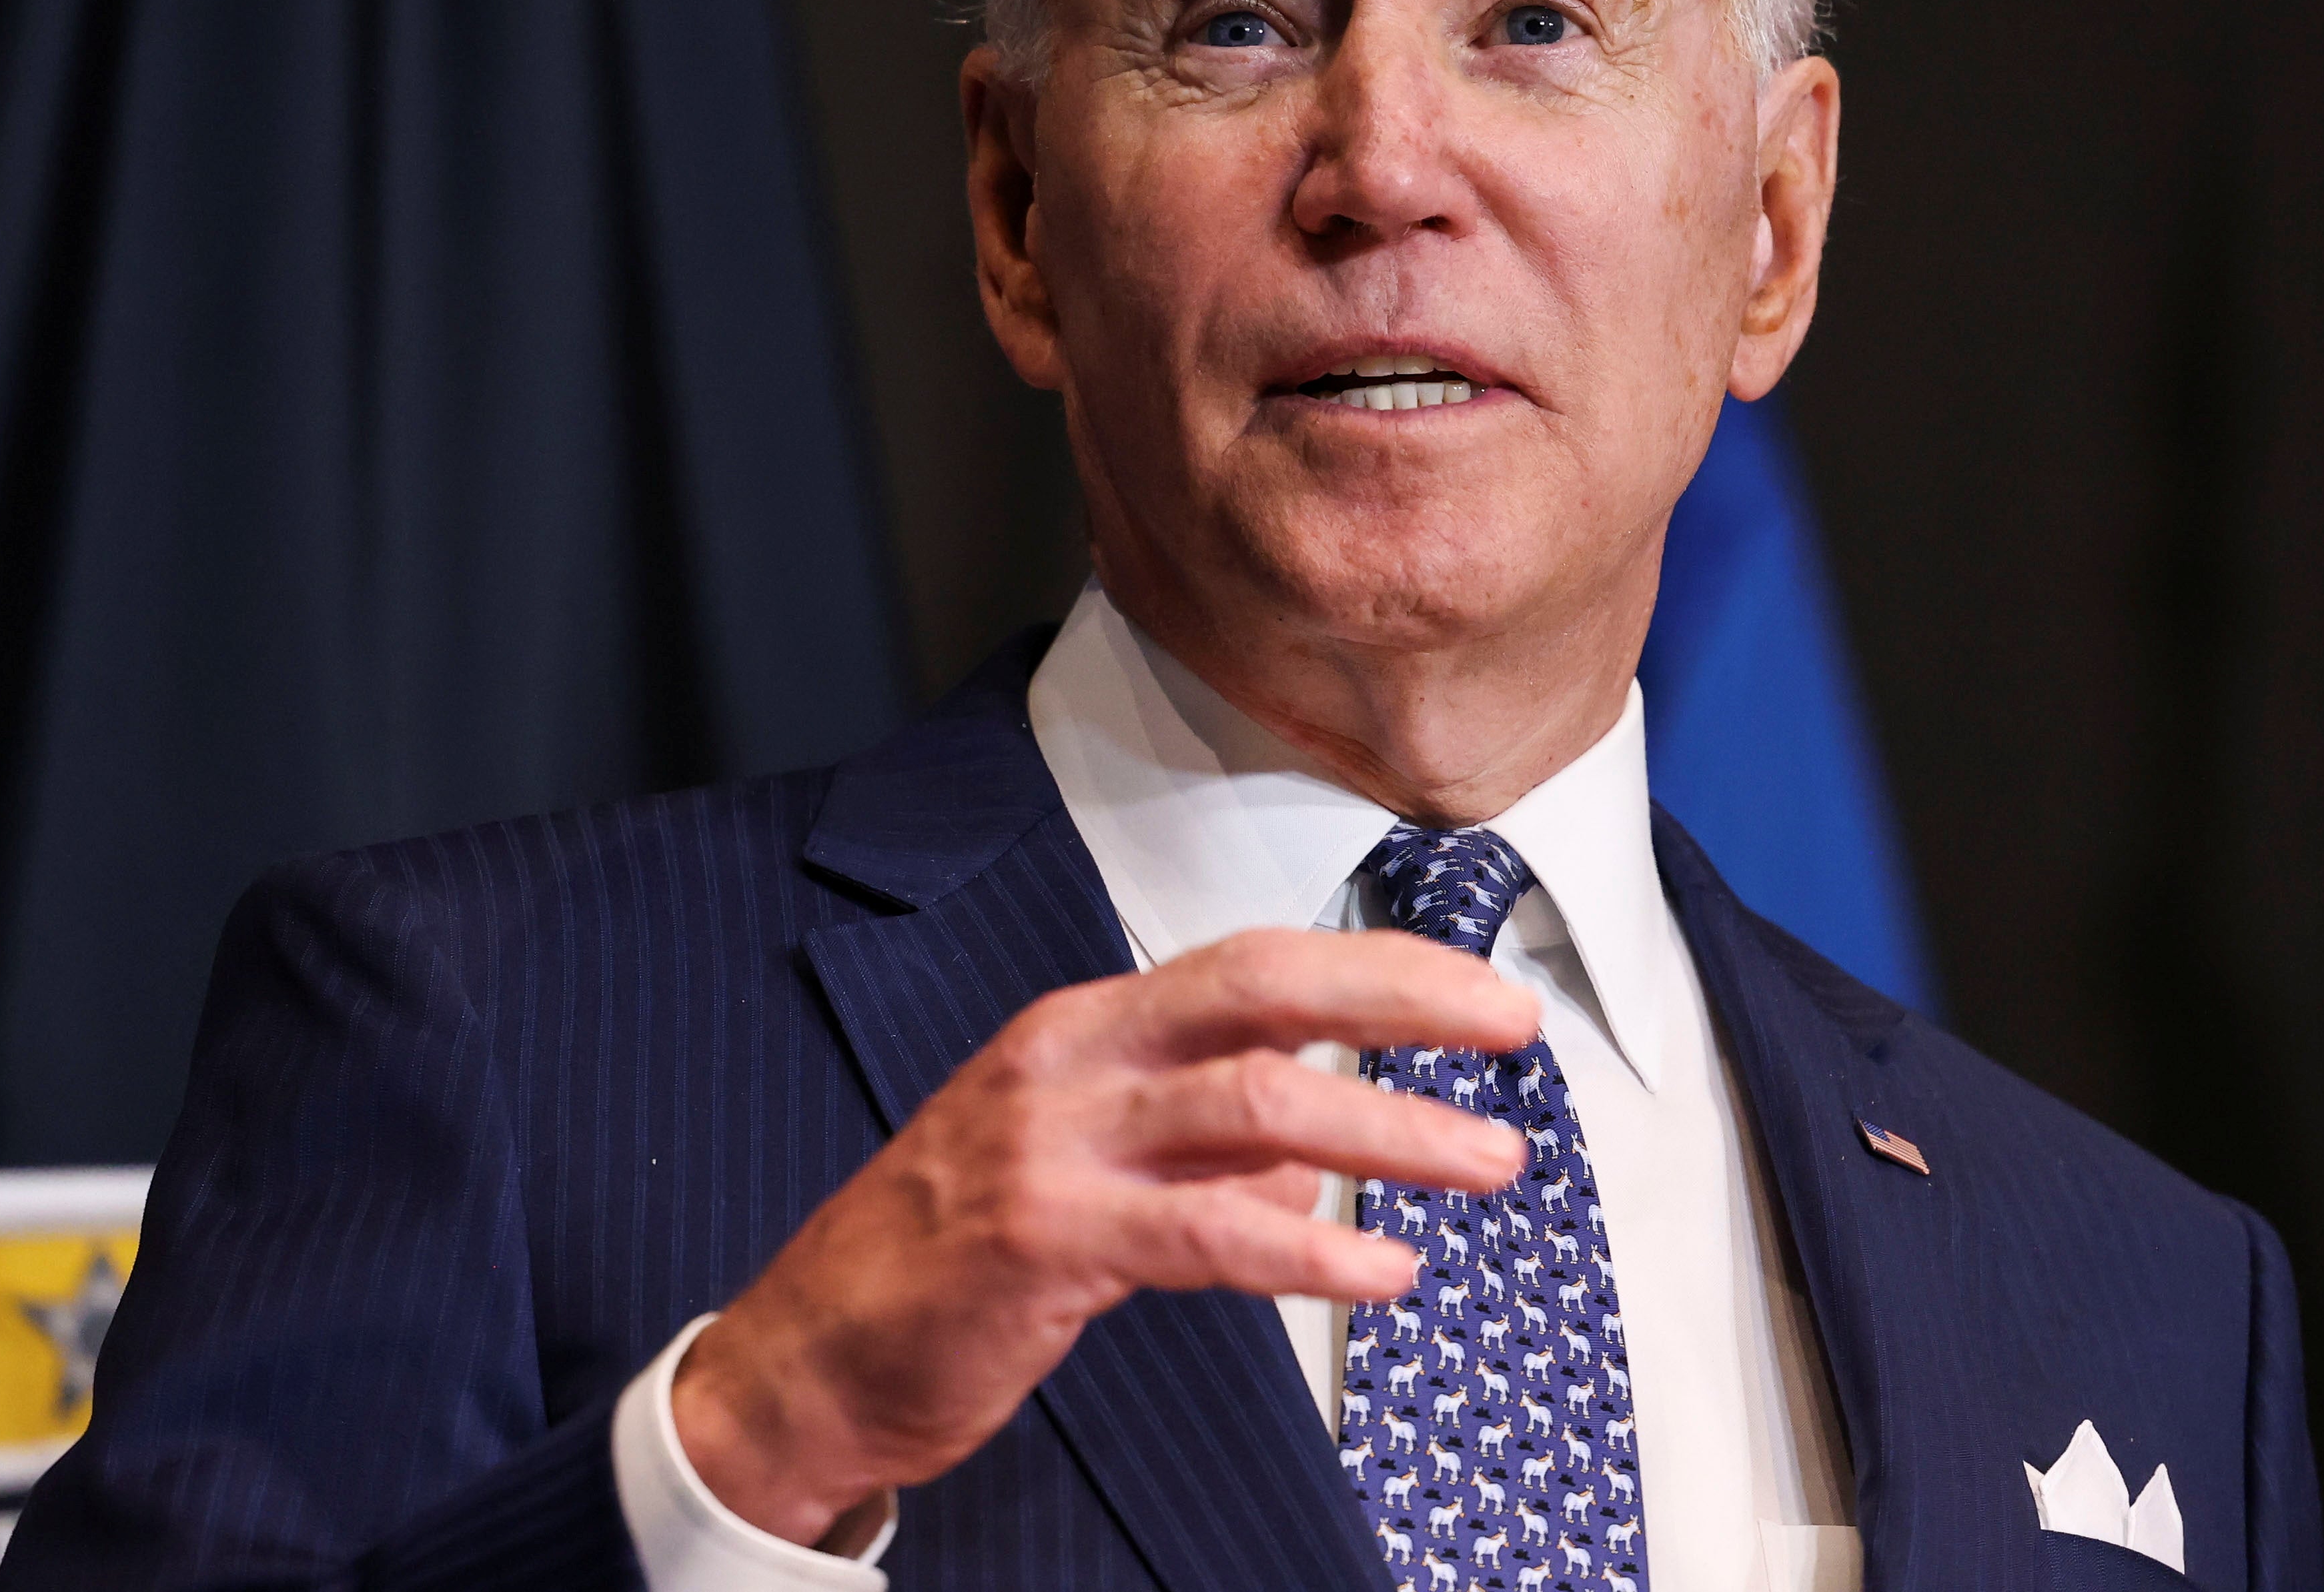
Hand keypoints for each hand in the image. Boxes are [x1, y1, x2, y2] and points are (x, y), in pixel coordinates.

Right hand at [670, 926, 1532, 1546]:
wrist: (809, 1357)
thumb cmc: (946, 1262)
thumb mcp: (1084, 1177)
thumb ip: (1198, 1159)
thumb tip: (1314, 1166)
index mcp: (1085, 1028)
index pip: (1253, 966)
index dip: (1377, 971)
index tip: (1480, 998)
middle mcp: (1070, 1059)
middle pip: (1264, 991)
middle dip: (1403, 1002)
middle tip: (1513, 1033)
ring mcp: (1052, 1144)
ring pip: (1255, 1105)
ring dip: (1391, 1131)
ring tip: (1487, 1163)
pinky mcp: (1043, 1240)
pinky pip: (1205, 1234)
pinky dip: (1310, 1249)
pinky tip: (1383, 1269)